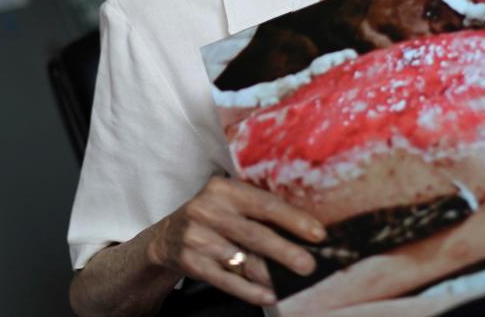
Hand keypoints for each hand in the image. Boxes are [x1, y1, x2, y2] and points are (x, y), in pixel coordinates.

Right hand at [146, 177, 324, 305]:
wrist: (166, 236)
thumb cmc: (212, 215)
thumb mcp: (229, 201)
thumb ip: (259, 209)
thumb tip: (305, 225)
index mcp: (224, 189)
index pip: (265, 204)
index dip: (293, 219)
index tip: (318, 233)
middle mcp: (208, 210)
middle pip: (254, 234)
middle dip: (284, 251)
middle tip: (308, 264)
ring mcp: (197, 237)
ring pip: (241, 260)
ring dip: (269, 275)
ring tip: (291, 283)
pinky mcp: (191, 262)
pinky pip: (226, 280)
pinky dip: (249, 290)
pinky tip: (268, 295)